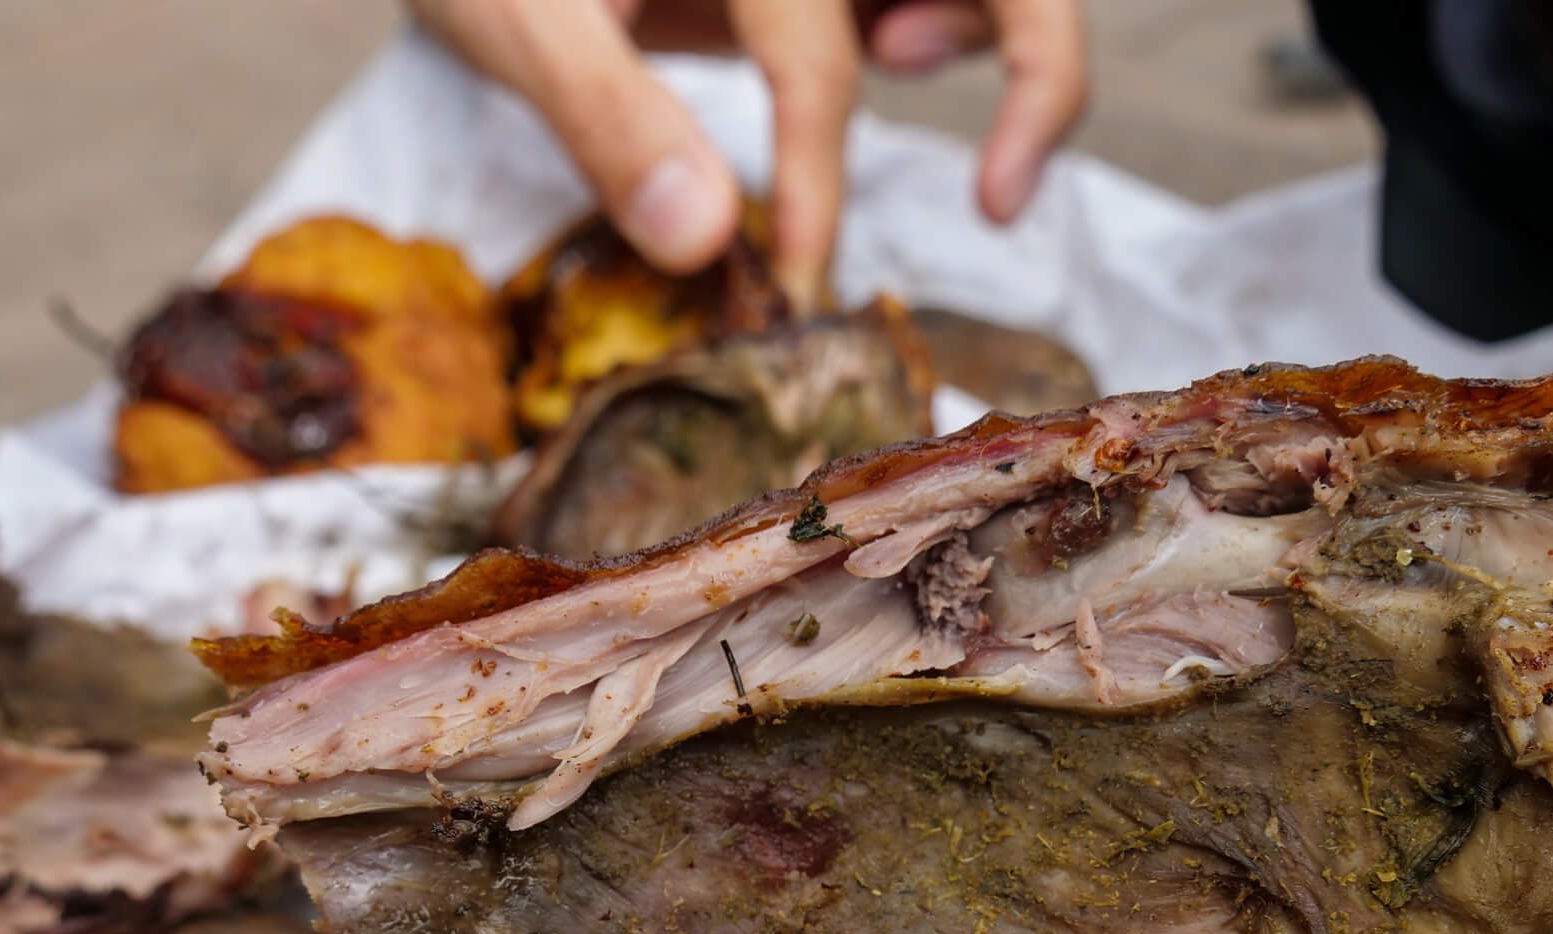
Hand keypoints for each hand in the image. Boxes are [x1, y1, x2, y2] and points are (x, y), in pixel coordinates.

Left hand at [411, 0, 1087, 309]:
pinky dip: (957, 20)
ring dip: (1017, 44)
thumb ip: (605, 117)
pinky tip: (899, 53)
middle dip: (1038, 71)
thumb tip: (702, 241)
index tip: (793, 287)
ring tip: (955, 120)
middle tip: (1000, 196)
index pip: (813, 60)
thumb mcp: (515, 22)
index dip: (809, 185)